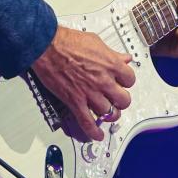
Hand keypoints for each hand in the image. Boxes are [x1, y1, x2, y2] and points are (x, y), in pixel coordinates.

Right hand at [32, 26, 134, 140]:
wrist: (47, 47)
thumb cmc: (68, 42)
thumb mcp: (96, 42)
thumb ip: (112, 53)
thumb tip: (124, 58)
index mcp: (110, 64)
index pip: (130, 79)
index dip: (127, 82)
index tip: (123, 82)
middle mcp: (103, 81)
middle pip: (123, 100)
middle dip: (122, 100)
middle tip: (118, 99)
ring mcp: (89, 93)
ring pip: (108, 113)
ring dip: (110, 115)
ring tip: (109, 113)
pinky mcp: (75, 102)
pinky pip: (87, 122)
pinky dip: (93, 132)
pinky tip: (97, 135)